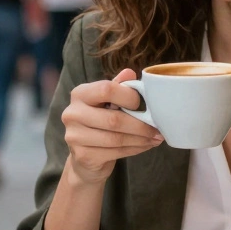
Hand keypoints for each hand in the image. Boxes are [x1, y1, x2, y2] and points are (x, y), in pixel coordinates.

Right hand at [61, 69, 162, 185]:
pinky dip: (134, 149)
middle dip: (140, 125)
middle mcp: (72, 114)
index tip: (144, 104)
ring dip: (141, 139)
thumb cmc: (100, 123)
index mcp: (80, 94)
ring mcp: (74, 136)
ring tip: (155, 138)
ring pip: (116, 138)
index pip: (106, 89)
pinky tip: (145, 146)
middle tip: (158, 128)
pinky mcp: (82, 156)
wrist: (85, 157)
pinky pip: (115, 152)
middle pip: (114, 119)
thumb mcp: (107, 102)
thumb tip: (130, 72)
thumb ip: (117, 87)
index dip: (129, 97)